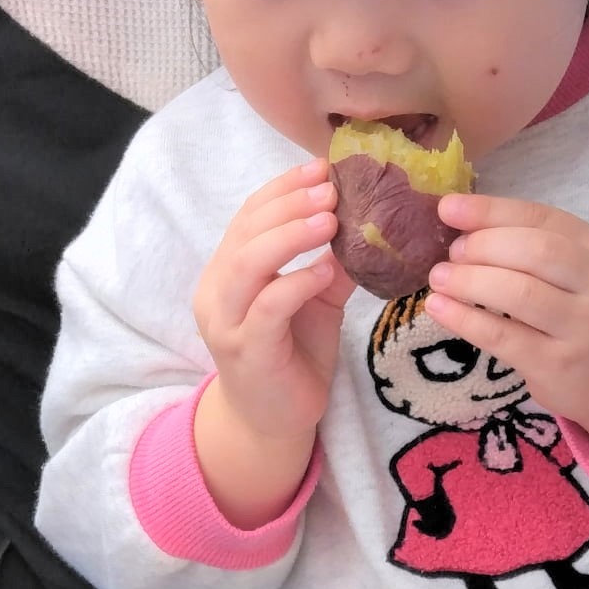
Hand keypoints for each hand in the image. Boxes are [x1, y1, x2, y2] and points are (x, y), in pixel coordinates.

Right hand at [192, 159, 353, 445]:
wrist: (274, 421)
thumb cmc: (293, 354)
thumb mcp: (317, 299)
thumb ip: (332, 262)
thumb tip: (371, 221)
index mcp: (228, 269)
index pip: (248, 215)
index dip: (283, 188)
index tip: (321, 168)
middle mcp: (217, 289)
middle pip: (246, 232)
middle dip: (290, 204)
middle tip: (331, 189)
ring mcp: (226, 320)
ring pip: (248, 263)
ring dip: (290, 235)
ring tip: (330, 220)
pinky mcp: (245, 349)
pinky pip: (267, 307)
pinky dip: (296, 283)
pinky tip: (326, 272)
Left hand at [425, 194, 588, 464]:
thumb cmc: (580, 312)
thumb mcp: (572, 271)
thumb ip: (528, 242)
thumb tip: (458, 218)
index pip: (542, 218)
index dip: (490, 211)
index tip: (447, 208)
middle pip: (535, 252)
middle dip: (483, 246)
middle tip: (452, 255)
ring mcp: (581, 329)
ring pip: (519, 293)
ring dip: (469, 281)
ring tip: (439, 278)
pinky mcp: (556, 366)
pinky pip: (502, 336)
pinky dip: (464, 318)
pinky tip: (439, 308)